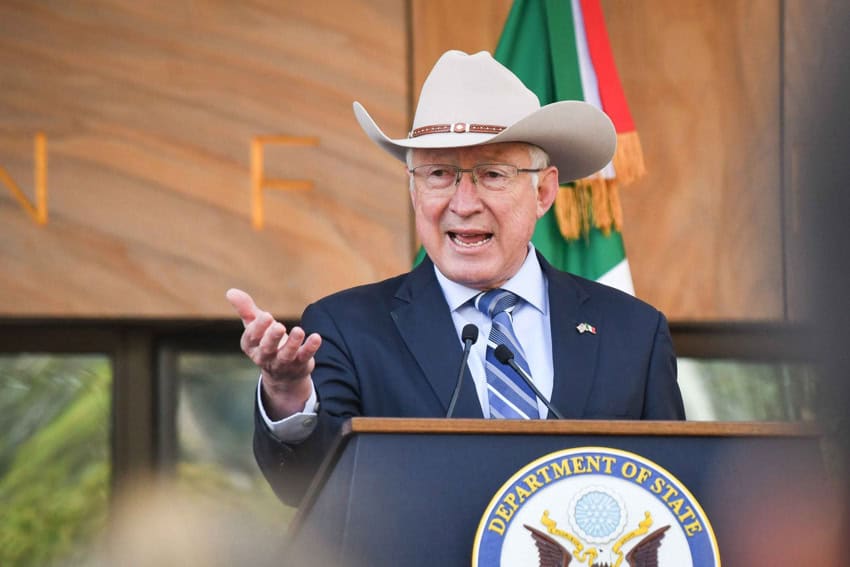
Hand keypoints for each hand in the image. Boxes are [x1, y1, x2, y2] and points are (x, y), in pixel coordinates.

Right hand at [226, 288, 321, 418]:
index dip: (258, 327)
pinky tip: (316, 337)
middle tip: (279, 326)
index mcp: (251, 346)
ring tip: (299, 330)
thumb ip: (245, 309)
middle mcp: (265, 357)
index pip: (251, 338)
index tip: (267, 316)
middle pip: (267, 349)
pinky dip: (310, 348)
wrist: (282, 373)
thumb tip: (230, 291)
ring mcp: (283, 363)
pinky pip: (305, 357)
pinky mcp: (299, 364)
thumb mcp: (255, 325)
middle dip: (272, 337)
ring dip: (292, 343)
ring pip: (286, 355)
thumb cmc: (265, 342)